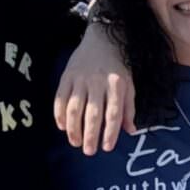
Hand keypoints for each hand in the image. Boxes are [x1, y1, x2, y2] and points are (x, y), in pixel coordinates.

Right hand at [53, 21, 137, 153]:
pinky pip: (60, 98)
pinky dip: (59, 115)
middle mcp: (98, 82)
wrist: (102, 38)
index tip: (107, 147)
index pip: (113, 113)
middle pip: (92, 114)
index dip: (110, 132)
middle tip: (89, 151)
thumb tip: (131, 131)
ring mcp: (80, 79)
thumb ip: (129, 108)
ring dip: (73, 129)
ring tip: (75, 142)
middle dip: (90, 135)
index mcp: (117, 85)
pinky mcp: (66, 76)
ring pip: (74, 108)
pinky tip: (62, 127)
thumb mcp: (129, 84)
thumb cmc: (118, 65)